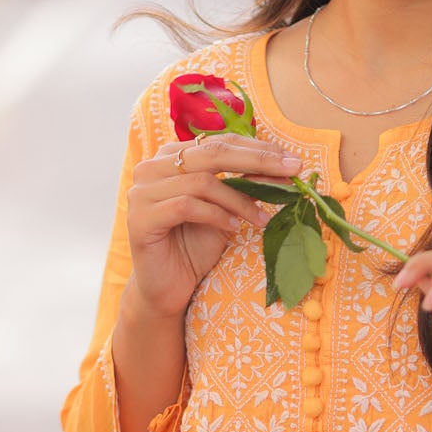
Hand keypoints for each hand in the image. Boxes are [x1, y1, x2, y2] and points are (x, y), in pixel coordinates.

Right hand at [126, 133, 302, 317]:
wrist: (168, 289)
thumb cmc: (195, 246)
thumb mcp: (227, 209)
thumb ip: (245, 184)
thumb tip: (283, 165)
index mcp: (171, 157)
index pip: (219, 142)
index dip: (257, 148)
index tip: (290, 159)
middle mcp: (152, 168)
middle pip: (212, 153)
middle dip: (257, 160)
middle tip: (291, 170)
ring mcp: (142, 192)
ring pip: (201, 181)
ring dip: (239, 199)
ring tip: (262, 218)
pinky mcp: (140, 218)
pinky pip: (186, 206)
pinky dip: (216, 215)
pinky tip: (234, 228)